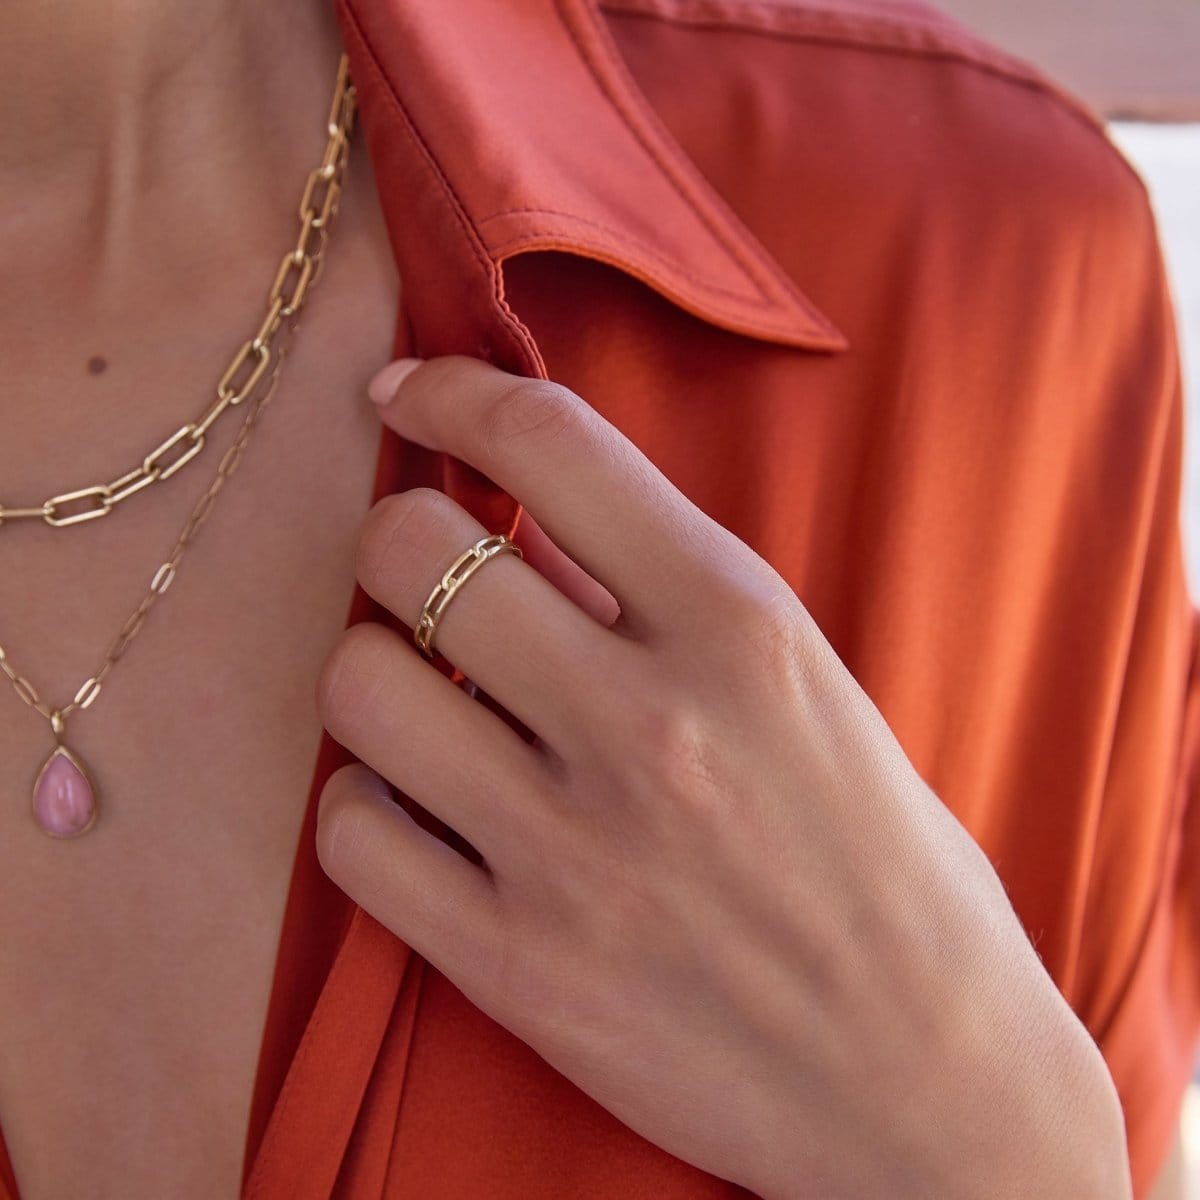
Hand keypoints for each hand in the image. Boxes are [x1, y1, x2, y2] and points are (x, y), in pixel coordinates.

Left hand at [314, 355, 1129, 1198]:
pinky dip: (366, 807)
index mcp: (743, 630)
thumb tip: (521, 523)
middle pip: (412, 550)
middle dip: (395, 540)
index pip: (549, 443)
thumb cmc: (883, 866)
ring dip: (373, 672)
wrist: (930, 1079)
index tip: (409, 396)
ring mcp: (574, 851)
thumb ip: (663, 598)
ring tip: (427, 699)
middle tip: (424, 576)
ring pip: (358, 684)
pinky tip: (420, 812)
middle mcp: (650, 725)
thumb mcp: (806, 691)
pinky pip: (353, 834)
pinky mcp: (517, 965)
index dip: (451, 392)